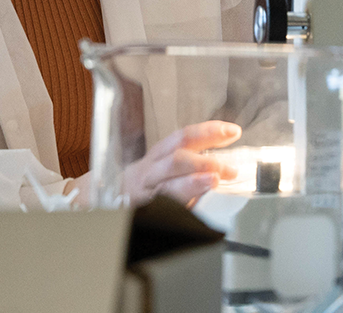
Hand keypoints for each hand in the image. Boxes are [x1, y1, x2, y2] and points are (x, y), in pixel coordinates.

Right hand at [121, 121, 241, 206]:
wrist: (110, 199)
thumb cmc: (148, 183)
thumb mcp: (166, 166)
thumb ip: (191, 163)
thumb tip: (225, 167)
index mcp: (160, 154)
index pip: (185, 137)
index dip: (209, 131)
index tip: (233, 131)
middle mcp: (152, 170)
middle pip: (176, 159)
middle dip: (205, 161)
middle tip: (228, 168)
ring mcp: (146, 192)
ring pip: (167, 185)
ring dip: (193, 183)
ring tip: (212, 181)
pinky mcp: (144, 211)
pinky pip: (163, 208)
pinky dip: (180, 207)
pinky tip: (194, 208)